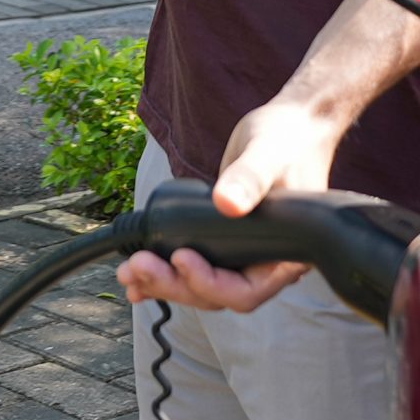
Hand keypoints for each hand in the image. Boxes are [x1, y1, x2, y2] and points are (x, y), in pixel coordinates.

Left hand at [115, 99, 345, 313]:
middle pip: (217, 293)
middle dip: (175, 284)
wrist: (290, 125)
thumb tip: (227, 205)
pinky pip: (195, 266)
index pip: (246, 291)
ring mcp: (242, 254)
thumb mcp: (268, 154)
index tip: (181, 257)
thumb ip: (250, 178)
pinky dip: (165, 272)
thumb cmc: (289, 138)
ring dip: (163, 282)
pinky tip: (138, 273)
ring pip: (201, 285)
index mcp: (284, 255)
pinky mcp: (222, 241)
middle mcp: (264, 262)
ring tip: (129, 272)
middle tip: (139, 266)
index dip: (210, 284)